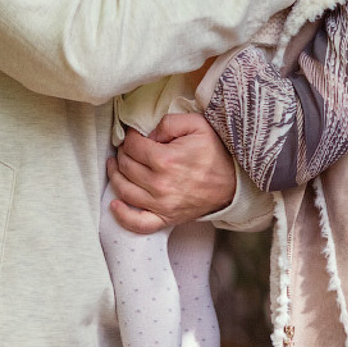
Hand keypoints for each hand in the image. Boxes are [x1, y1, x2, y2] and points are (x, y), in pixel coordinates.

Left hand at [107, 112, 235, 234]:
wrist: (232, 182)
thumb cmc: (214, 151)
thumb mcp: (196, 124)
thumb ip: (168, 122)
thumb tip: (148, 134)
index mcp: (166, 160)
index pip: (132, 146)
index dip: (129, 137)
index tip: (133, 134)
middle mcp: (160, 185)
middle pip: (126, 166)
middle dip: (123, 153)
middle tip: (127, 147)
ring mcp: (161, 205)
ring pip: (124, 190)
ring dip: (115, 176)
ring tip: (115, 165)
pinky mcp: (165, 219)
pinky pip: (137, 223)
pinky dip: (122, 216)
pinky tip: (114, 204)